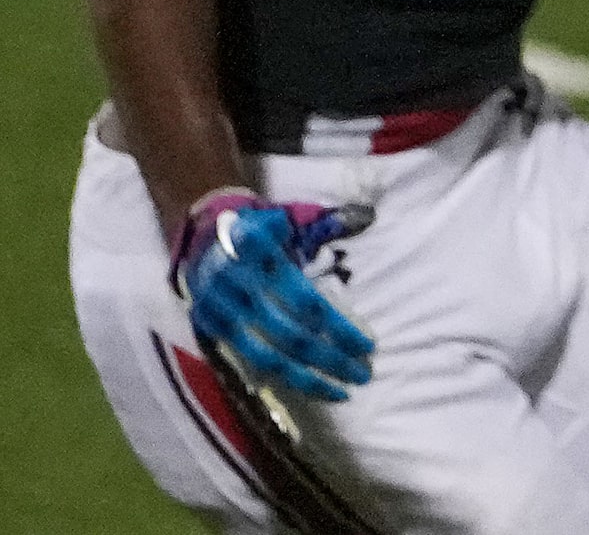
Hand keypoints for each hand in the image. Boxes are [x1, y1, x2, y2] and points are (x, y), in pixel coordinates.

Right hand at [170, 190, 375, 401]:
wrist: (201, 236)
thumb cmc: (260, 228)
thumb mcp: (288, 218)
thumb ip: (326, 223)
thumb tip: (367, 217)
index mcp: (260, 257)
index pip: (305, 302)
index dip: (336, 327)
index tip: (368, 345)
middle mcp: (237, 288)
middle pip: (290, 335)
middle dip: (329, 359)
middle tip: (364, 374)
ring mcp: (220, 314)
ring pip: (268, 357)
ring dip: (307, 378)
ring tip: (342, 391)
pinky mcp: (210, 331)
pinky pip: (249, 362)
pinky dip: (280, 378)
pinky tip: (309, 387)